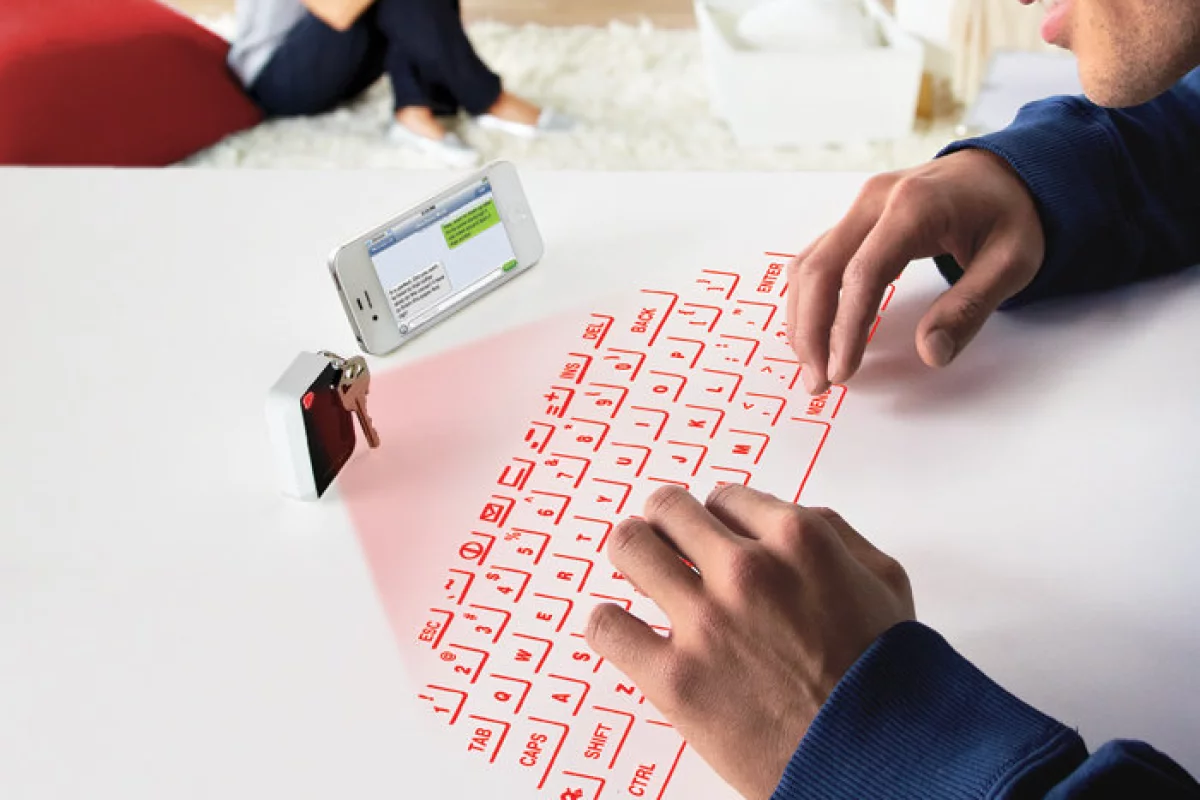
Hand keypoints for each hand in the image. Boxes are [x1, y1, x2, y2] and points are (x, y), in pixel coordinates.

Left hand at [585, 486, 914, 799]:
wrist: (881, 760)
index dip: (718, 517)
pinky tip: (622, 628)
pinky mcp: (675, 678)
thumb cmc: (888, 677)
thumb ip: (834, 534)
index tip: (715, 536)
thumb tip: (789, 514)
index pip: (724, 497)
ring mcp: (705, 623)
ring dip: (631, 555)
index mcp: (797, 540)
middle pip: (667, 508)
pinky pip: (606, 628)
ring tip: (639, 573)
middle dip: (666, 522)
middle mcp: (746, 570)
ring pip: (628, 547)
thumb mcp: (884, 581)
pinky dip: (607, 623)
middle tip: (666, 542)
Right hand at [787, 149, 1045, 393]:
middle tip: (818, 381)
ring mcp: (859, 207)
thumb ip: (969, 308)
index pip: (862, 274)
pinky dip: (808, 300)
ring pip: (808, 265)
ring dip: (802, 320)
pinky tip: (814, 332)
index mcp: (916, 206)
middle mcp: (875, 200)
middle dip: (811, 332)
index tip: (844, 372)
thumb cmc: (1010, 214)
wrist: (1005, 171)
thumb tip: (930, 353)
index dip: (847, 328)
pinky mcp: (854, 219)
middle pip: (820, 269)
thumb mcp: (1012, 263)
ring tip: (813, 365)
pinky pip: (816, 259)